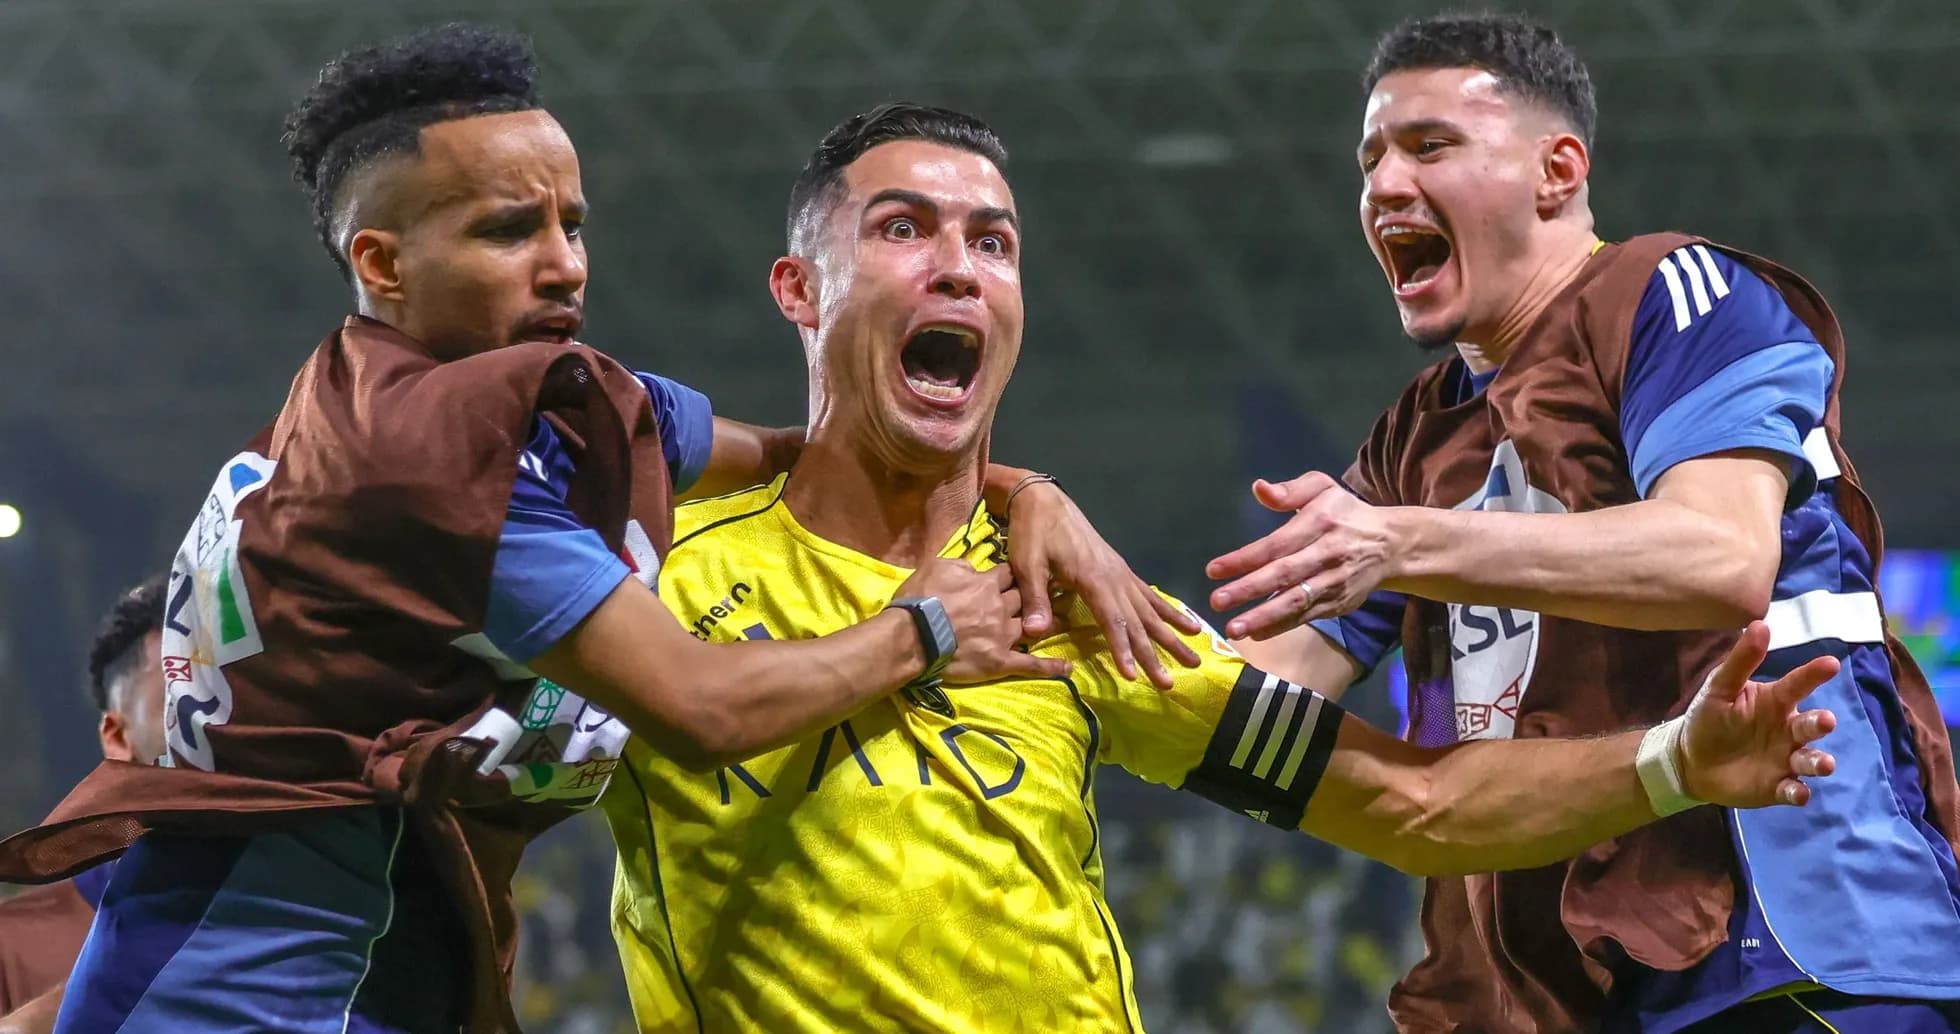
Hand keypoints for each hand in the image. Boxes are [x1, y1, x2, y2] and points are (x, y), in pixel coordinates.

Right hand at [894, 559, 1071, 683]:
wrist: (914, 635)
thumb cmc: (921, 599)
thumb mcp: (937, 567)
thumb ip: (961, 565)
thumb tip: (974, 568)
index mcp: (985, 584)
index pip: (1008, 573)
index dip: (1014, 572)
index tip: (1022, 571)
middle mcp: (1000, 608)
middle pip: (1023, 598)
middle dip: (1033, 594)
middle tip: (1049, 591)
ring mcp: (1003, 636)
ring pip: (1032, 627)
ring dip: (1047, 623)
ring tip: (1062, 621)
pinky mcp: (1001, 661)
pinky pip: (1030, 664)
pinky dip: (1050, 667)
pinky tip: (1067, 668)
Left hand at [1005, 481, 1201, 688]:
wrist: (1044, 500)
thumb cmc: (1032, 531)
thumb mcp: (1026, 564)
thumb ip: (1035, 598)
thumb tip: (1035, 633)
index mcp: (1093, 577)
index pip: (1113, 620)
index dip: (1123, 649)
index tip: (1134, 675)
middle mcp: (1115, 577)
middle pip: (1139, 621)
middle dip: (1155, 653)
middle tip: (1170, 683)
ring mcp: (1121, 573)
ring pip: (1151, 610)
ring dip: (1172, 635)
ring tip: (1195, 656)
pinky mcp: (1120, 570)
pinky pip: (1149, 594)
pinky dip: (1169, 611)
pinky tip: (1186, 624)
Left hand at [1206, 472, 1394, 639]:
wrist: (1392, 544)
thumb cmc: (1346, 513)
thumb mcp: (1323, 488)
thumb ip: (1290, 489)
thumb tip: (1259, 488)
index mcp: (1320, 522)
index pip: (1276, 544)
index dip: (1245, 558)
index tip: (1214, 570)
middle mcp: (1328, 554)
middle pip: (1284, 575)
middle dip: (1249, 590)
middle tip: (1217, 601)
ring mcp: (1334, 582)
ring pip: (1296, 601)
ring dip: (1263, 617)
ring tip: (1234, 627)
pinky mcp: (1339, 603)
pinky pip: (1307, 616)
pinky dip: (1282, 626)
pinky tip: (1256, 633)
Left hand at [1678, 621, 1839, 807]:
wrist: (1689, 759)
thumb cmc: (1709, 717)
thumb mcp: (1720, 687)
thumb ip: (1742, 660)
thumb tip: (1761, 624)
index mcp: (1776, 702)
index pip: (1799, 684)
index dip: (1814, 674)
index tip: (1830, 663)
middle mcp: (1788, 730)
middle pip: (1811, 725)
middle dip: (1820, 723)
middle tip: (1824, 721)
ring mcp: (1786, 759)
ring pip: (1811, 760)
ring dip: (1819, 761)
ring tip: (1823, 763)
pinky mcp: (1777, 786)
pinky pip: (1794, 790)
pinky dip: (1799, 792)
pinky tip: (1799, 792)